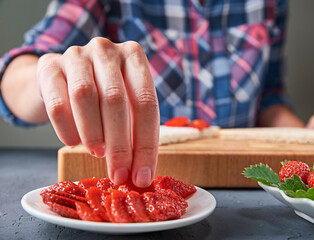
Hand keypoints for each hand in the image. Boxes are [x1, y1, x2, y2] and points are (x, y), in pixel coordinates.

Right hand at [37, 37, 159, 186]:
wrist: (62, 78)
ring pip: (85, 96)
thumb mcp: (126, 106)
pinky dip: (66, 128)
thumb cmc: (103, 96)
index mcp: (134, 56)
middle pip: (115, 99)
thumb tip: (140, 175)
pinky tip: (73, 142)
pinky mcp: (48, 66)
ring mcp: (76, 54)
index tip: (142, 176)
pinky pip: (57, 102)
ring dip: (93, 133)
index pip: (146, 103)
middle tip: (118, 174)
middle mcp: (106, 49)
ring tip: (97, 153)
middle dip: (119, 144)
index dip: (146, 144)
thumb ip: (134, 133)